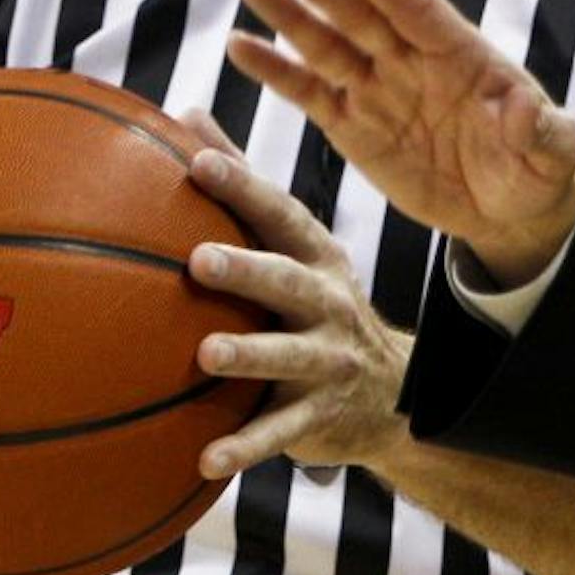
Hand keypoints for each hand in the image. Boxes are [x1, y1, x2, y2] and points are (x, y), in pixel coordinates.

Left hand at [179, 110, 412, 476]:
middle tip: (199, 261)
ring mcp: (326, 360)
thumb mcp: (295, 245)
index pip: (278, 213)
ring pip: (287, 357)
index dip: (242, 185)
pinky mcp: (318, 415)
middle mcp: (326, 302)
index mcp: (314, 256)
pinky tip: (205, 460)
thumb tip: (185, 114)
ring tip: (205, 355)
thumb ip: (243, 185)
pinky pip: (280, 433)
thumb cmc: (316, 301)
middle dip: (246, 269)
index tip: (198, 159)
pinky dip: (244, 448)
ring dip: (248, 355)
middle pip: (287, 281)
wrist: (390, 391)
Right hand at [227, 0, 574, 286]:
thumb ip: (541, 131)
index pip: (416, 8)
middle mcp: (412, 60)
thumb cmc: (534, 169)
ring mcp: (378, 89)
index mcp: (461, 53)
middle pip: (362, 15)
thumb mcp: (550, 155)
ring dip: (289, 16)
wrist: (507, 209)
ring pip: (327, 45)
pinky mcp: (352, 125)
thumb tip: (524, 109)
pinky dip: (275, 71)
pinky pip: (309, 93)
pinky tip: (241, 45)